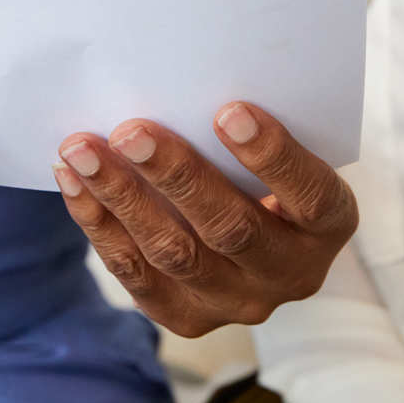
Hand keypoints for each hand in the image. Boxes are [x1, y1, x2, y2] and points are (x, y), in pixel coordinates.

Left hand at [54, 102, 356, 336]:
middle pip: (231, 229)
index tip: (228, 111)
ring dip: (122, 198)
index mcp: (329, 224)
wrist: (262, 242)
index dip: (270, 156)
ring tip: (83, 151)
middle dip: (176, 176)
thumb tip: (183, 82)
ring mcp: (238, 303)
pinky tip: (74, 183)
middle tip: (131, 131)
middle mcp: (292, 274)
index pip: (308, 194)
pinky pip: (137, 275)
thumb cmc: (268, 171)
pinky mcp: (189, 319)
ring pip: (175, 254)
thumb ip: (250, 130)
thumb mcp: (283, 151)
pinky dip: (100, 225)